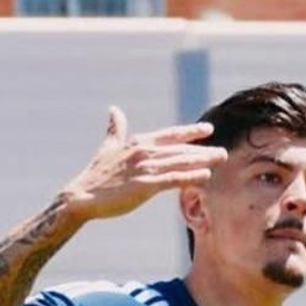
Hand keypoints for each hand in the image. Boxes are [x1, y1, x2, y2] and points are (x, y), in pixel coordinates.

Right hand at [60, 107, 225, 223]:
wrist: (83, 195)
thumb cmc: (96, 174)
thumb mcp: (108, 147)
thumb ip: (116, 129)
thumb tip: (114, 110)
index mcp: (138, 142)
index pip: (170, 134)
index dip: (190, 132)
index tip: (207, 129)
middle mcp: (144, 151)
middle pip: (180, 149)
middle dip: (203, 149)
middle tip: (223, 151)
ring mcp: (145, 168)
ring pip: (180, 161)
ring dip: (202, 160)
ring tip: (220, 159)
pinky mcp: (144, 185)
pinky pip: (172, 179)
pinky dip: (190, 176)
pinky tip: (205, 176)